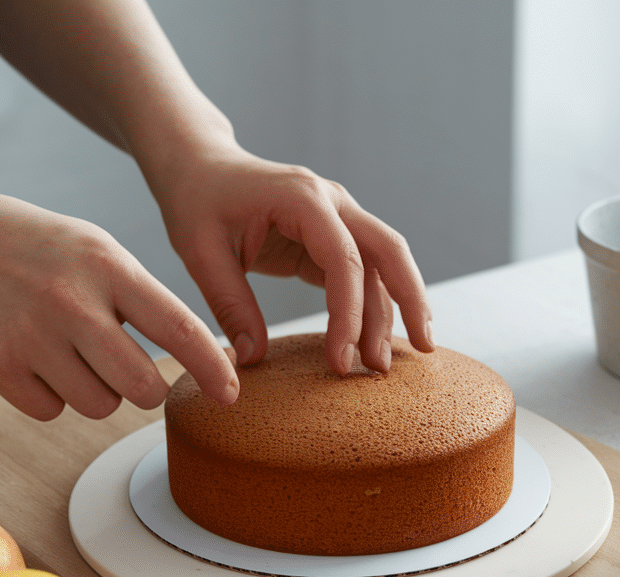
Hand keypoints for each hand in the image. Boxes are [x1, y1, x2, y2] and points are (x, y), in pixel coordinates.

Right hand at [0, 189, 239, 420]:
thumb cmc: (42, 250)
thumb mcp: (100, 251)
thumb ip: (144, 299)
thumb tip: (198, 357)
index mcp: (109, 267)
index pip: (179, 328)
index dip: (211, 369)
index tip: (230, 395)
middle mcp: (73, 302)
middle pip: (141, 388)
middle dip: (146, 389)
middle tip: (131, 371)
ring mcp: (32, 335)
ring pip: (98, 406)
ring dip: (96, 391)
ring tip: (73, 352)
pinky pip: (50, 412)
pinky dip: (50, 396)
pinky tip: (35, 359)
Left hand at [156, 145, 433, 373]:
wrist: (200, 168)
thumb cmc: (197, 202)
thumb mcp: (200, 252)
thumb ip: (229, 304)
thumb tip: (253, 359)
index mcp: (303, 198)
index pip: (344, 259)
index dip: (349, 314)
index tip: (341, 361)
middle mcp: (332, 202)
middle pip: (389, 251)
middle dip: (410, 300)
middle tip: (422, 350)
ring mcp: (338, 217)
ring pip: (382, 264)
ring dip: (391, 312)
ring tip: (383, 365)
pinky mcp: (331, 238)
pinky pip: (363, 272)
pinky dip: (373, 306)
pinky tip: (373, 342)